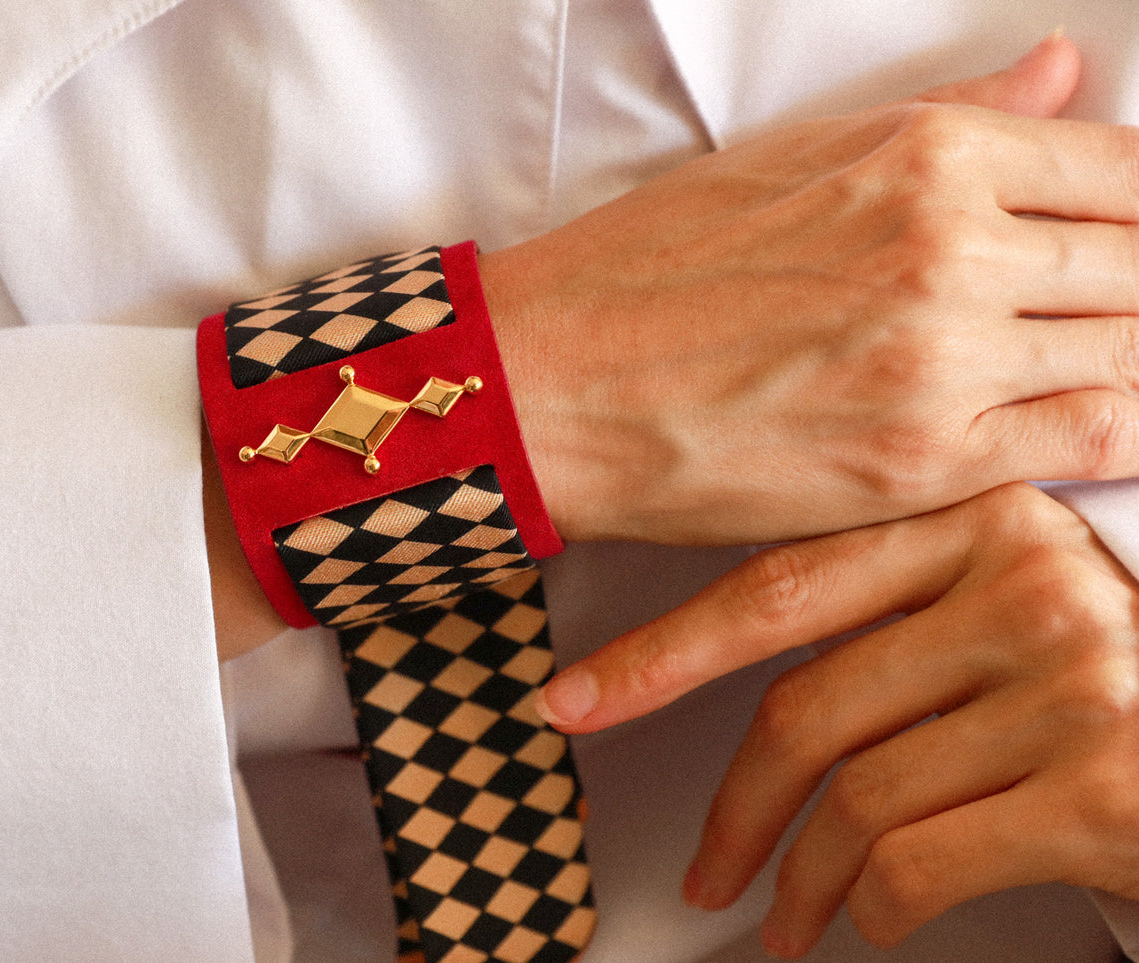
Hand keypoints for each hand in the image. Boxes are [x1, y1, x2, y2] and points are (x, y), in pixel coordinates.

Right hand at [485, 34, 1138, 544]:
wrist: (551, 383)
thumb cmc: (647, 267)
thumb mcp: (795, 155)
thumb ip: (952, 115)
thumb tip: (1059, 69)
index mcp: (925, 157)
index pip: (1128, 166)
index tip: (1127, 235)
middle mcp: (950, 249)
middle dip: (1136, 284)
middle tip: (1100, 306)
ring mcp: (942, 361)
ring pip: (1136, 349)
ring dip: (1128, 353)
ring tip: (1085, 359)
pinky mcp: (922, 464)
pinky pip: (1096, 437)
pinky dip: (1119, 427)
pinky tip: (1095, 420)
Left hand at [536, 483, 1138, 954]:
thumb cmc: (1121, 683)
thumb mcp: (1019, 605)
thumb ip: (903, 615)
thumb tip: (757, 689)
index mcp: (981, 520)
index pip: (780, 587)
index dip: (659, 653)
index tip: (573, 701)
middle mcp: (1031, 583)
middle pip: (807, 707)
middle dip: (733, 812)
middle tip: (705, 877)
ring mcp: (1076, 682)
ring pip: (857, 798)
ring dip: (800, 880)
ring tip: (786, 921)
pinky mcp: (1108, 788)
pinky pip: (920, 864)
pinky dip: (873, 910)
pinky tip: (871, 921)